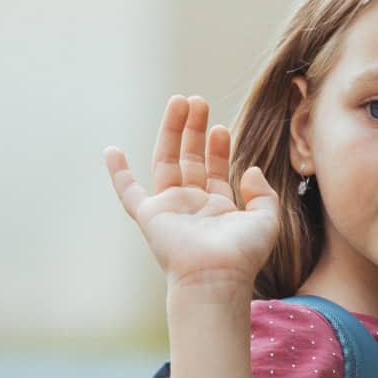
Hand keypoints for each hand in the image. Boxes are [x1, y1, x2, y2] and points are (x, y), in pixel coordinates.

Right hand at [104, 95, 281, 292]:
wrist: (216, 276)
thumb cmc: (242, 255)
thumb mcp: (266, 220)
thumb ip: (263, 194)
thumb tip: (250, 170)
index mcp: (218, 208)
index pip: (214, 170)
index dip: (218, 148)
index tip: (221, 129)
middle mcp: (192, 206)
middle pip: (190, 158)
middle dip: (194, 130)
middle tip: (198, 101)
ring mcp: (170, 209)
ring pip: (166, 162)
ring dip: (171, 132)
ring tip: (179, 101)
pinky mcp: (150, 216)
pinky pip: (128, 192)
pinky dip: (118, 173)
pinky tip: (111, 150)